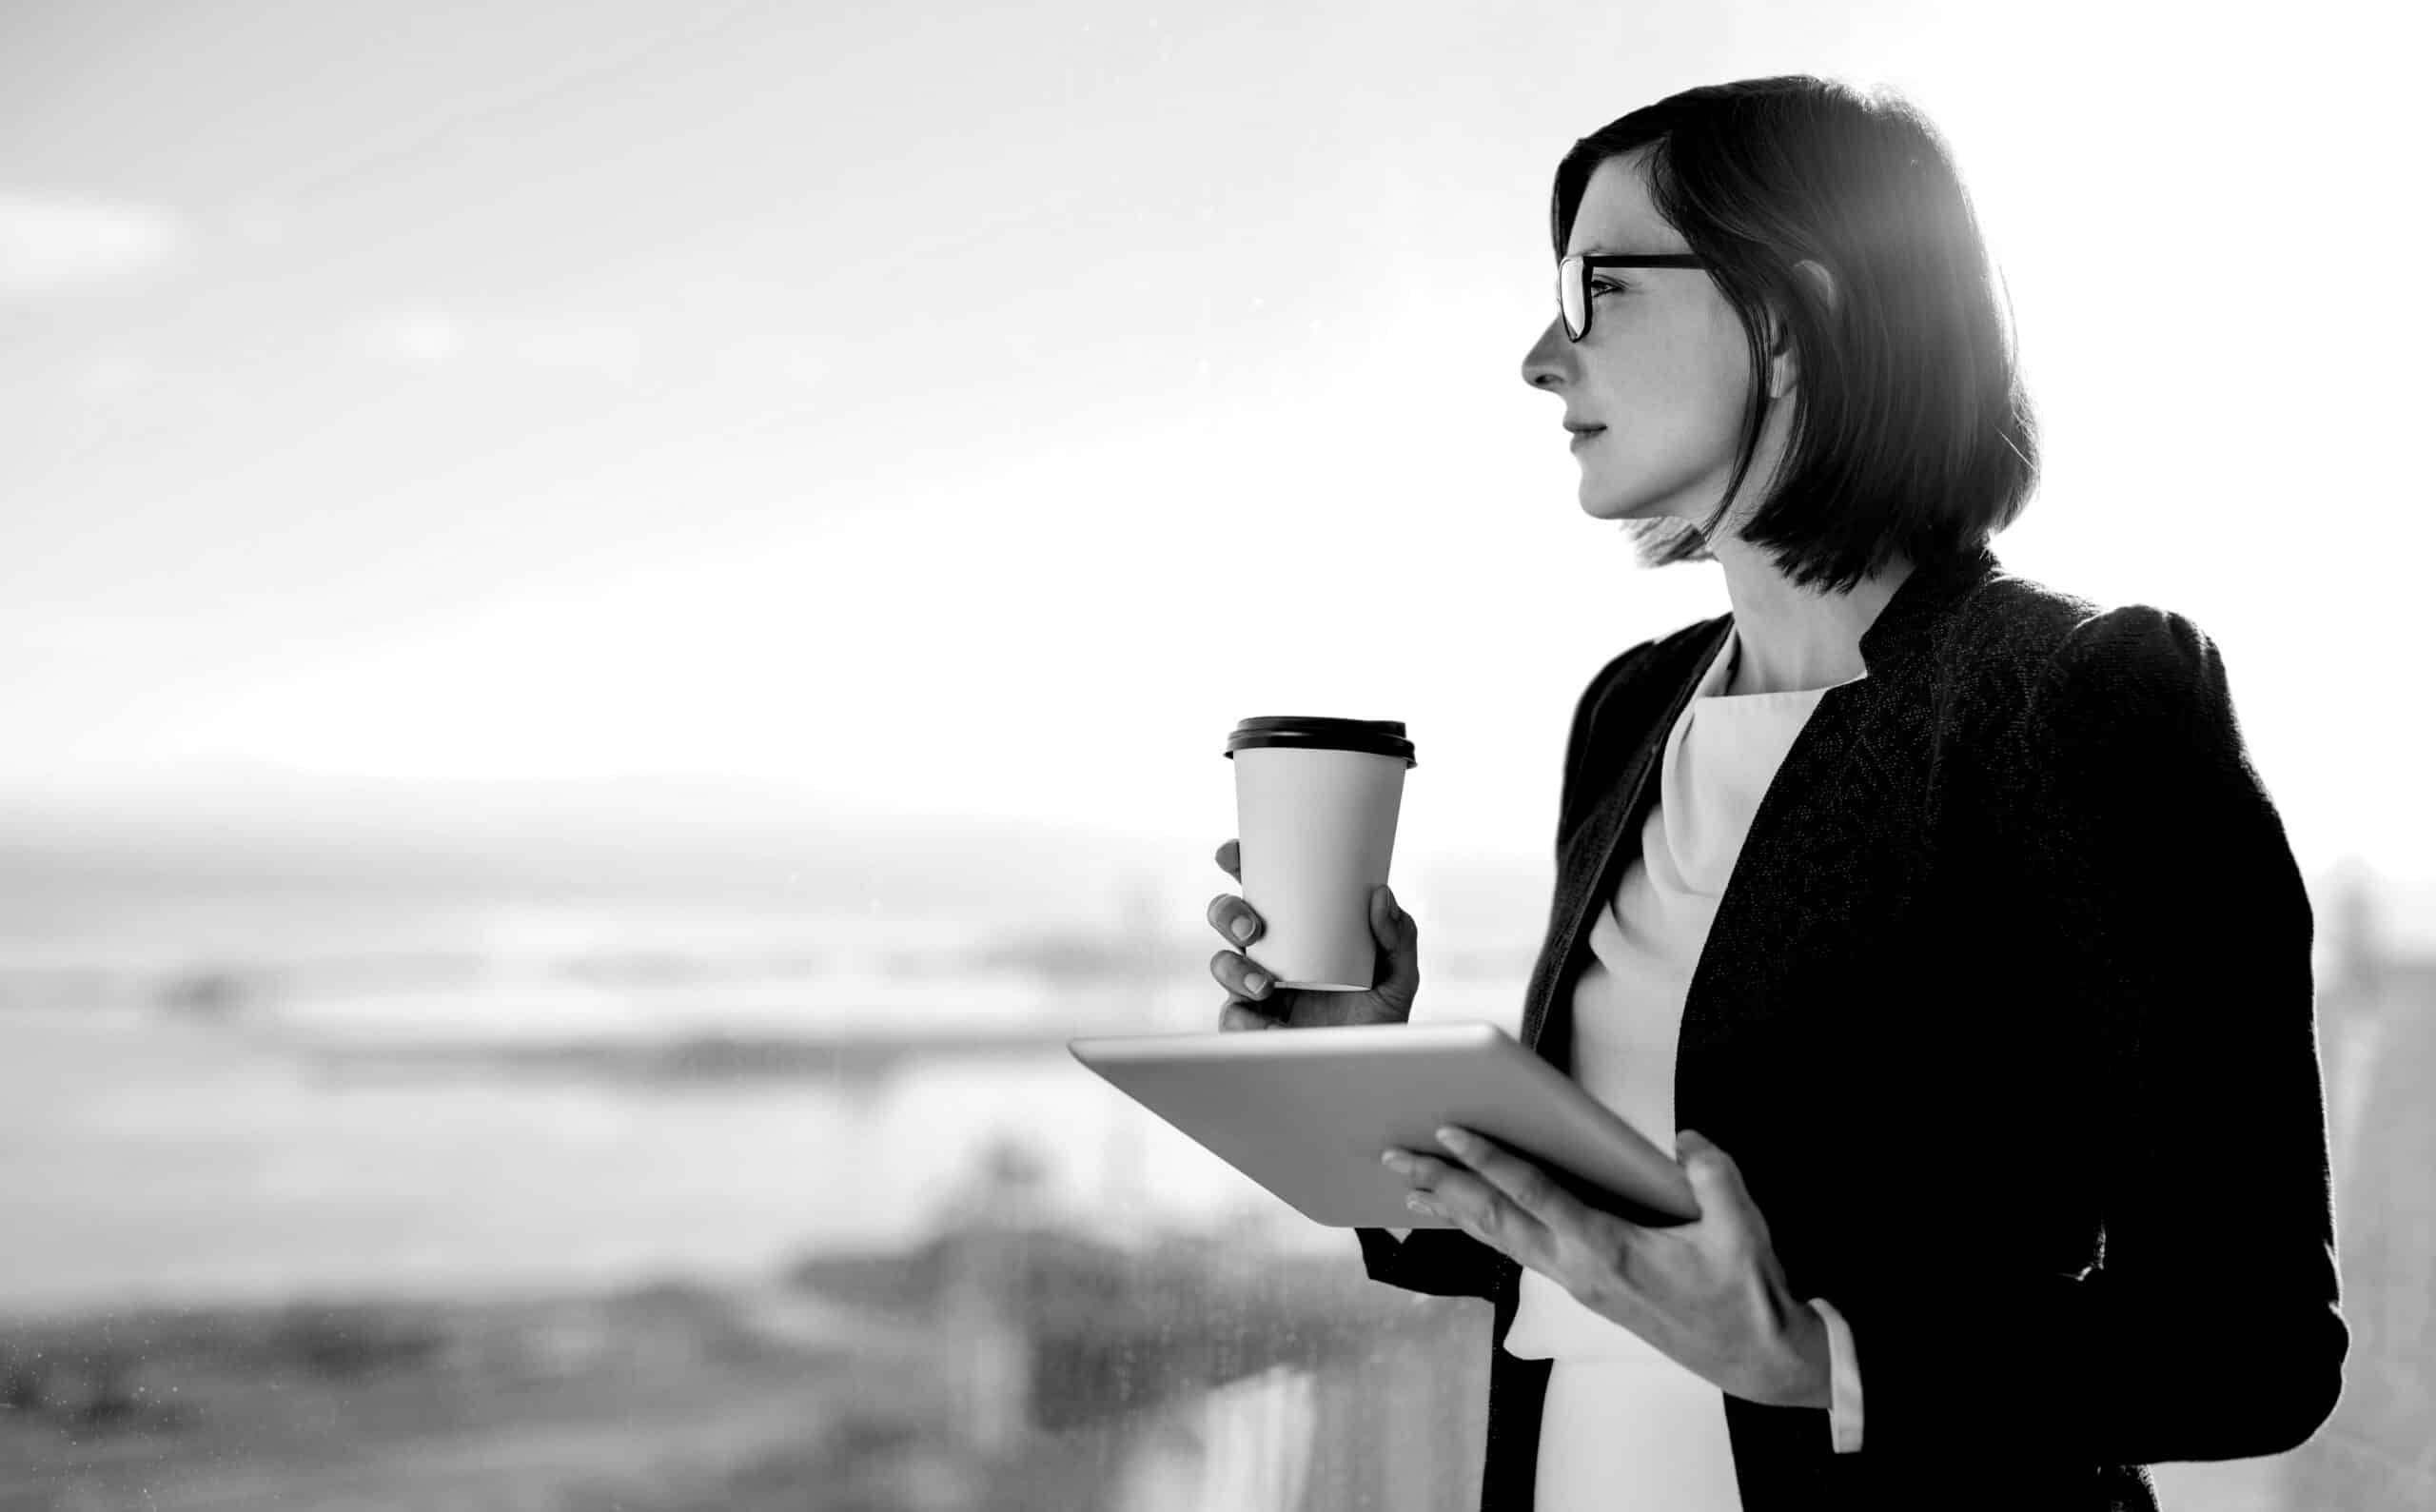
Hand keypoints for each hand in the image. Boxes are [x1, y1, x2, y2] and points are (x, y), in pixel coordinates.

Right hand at [1207, 837, 1417, 1031]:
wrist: (1367, 1073)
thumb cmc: (1379, 1021)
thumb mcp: (1398, 977)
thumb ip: (1398, 938)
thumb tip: (1380, 896)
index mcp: (1299, 929)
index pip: (1265, 887)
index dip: (1241, 864)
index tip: (1233, 854)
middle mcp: (1271, 954)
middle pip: (1227, 916)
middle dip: (1226, 911)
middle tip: (1251, 927)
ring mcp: (1255, 990)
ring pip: (1221, 964)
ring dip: (1233, 968)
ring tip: (1265, 987)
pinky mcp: (1250, 1026)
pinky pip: (1231, 1016)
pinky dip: (1244, 1020)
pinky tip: (1269, 1026)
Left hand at [1386, 1126, 1827, 1408]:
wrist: (1756, 1357)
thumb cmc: (1744, 1296)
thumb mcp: (1740, 1226)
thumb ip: (1711, 1172)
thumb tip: (1684, 1140)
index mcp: (1608, 1249)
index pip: (1534, 1194)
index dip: (1489, 1160)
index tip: (1450, 1132)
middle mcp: (1579, 1268)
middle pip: (1495, 1219)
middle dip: (1442, 1185)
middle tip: (1396, 1157)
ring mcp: (1578, 1282)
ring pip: (1502, 1240)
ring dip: (1455, 1210)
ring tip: (1412, 1189)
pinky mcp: (1586, 1289)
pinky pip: (1523, 1251)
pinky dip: (1489, 1228)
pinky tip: (1472, 1217)